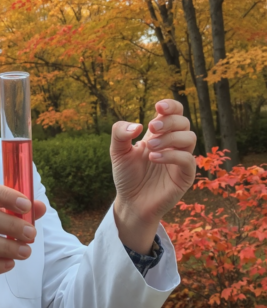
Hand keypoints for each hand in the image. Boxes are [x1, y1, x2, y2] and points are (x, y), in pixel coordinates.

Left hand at [110, 100, 196, 253]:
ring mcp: (180, 159)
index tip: (158, 106)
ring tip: (150, 147)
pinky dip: (172, 156)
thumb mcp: (117, 152)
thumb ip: (120, 134)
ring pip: (190, 138)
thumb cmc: (126, 175)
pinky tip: (154, 158)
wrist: (130, 202)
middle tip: (152, 127)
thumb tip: (137, 126)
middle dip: (169, 121)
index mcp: (159, 134)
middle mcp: (172, 144)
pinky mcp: (184, 176)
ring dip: (170, 138)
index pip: (174, 112)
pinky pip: (188, 160)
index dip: (171, 105)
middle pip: (184, 122)